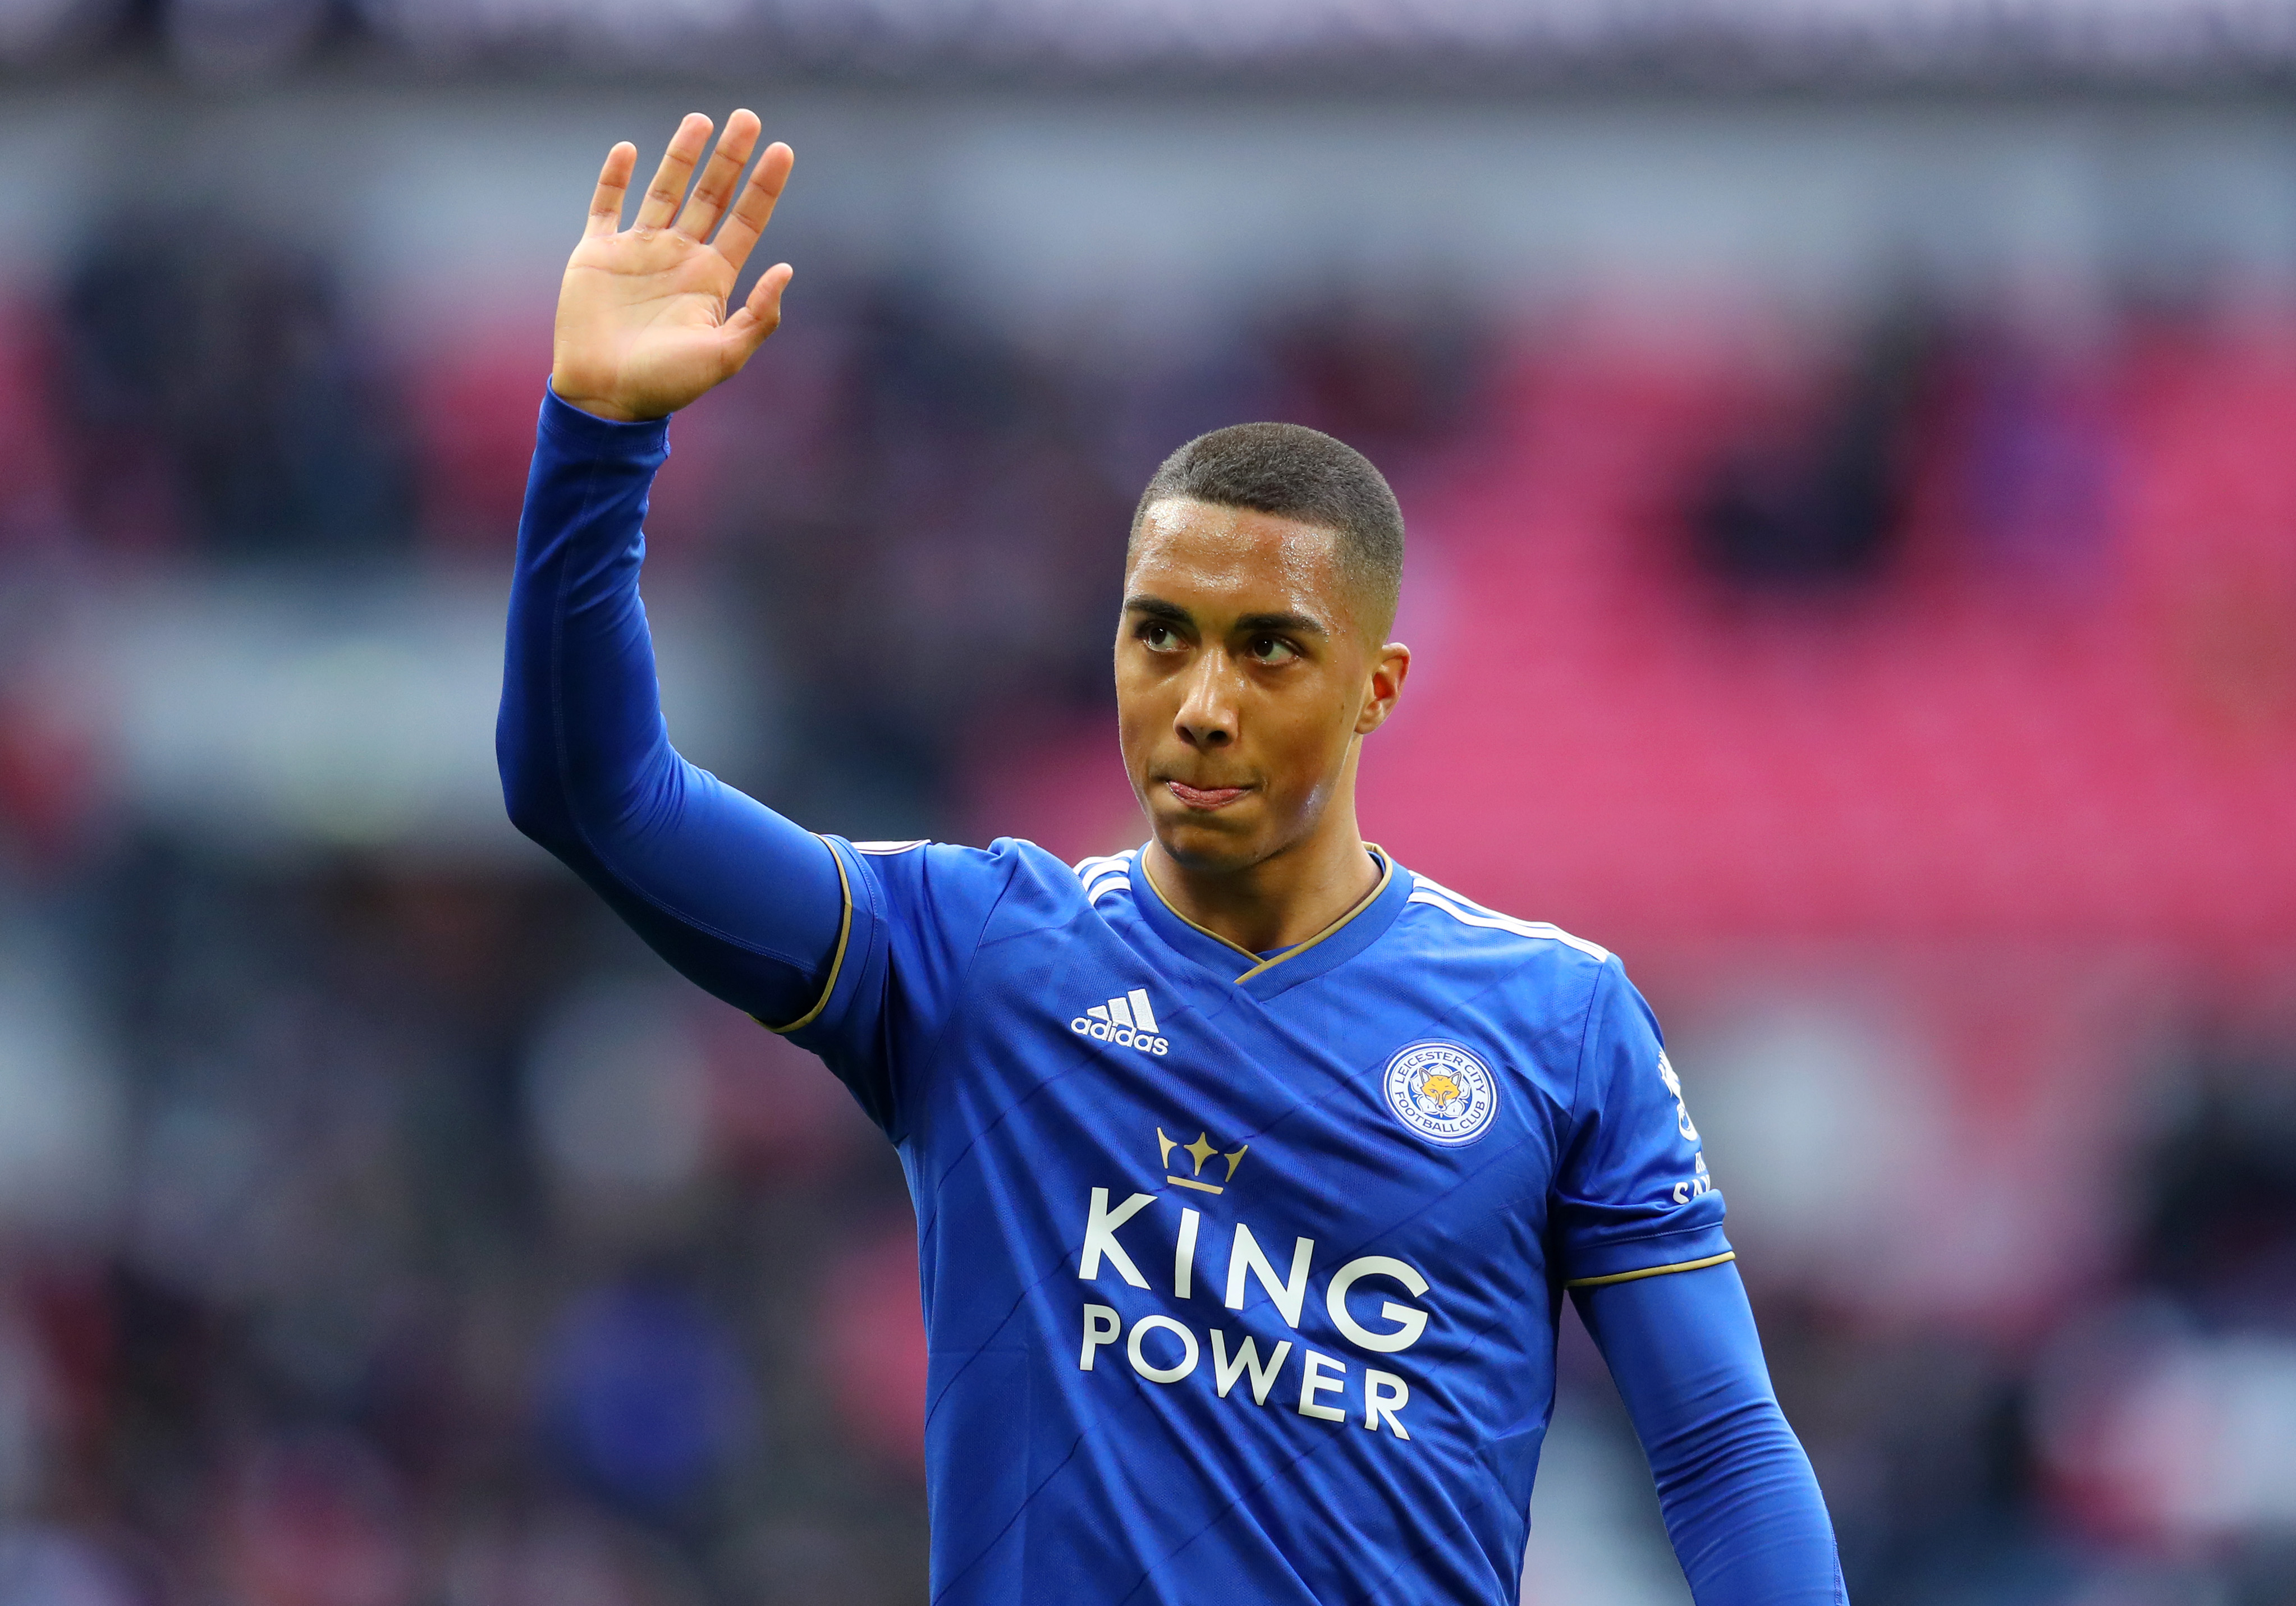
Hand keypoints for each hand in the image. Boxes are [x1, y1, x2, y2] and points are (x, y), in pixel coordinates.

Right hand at [550, 111, 793, 421]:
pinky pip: (606, 206)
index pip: (746, 221)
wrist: (606, 399)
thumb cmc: (667, 385)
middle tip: (748, 118)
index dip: (764, 187)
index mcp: (712, 279)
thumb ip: (759, 316)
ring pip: (664, 190)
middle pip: (711, 195)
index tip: (783, 151)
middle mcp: (679, 257)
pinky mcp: (596, 254)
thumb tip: (787, 269)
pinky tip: (628, 150)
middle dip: (730, 158)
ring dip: (681, 156)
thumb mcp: (724, 356)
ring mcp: (638, 252)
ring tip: (700, 119)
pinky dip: (614, 177)